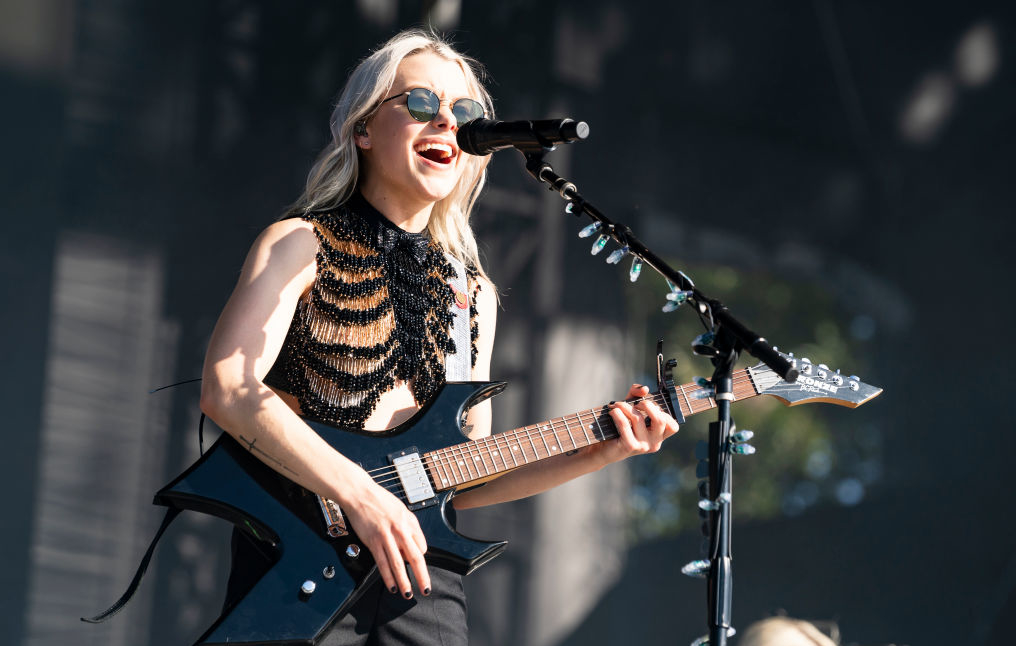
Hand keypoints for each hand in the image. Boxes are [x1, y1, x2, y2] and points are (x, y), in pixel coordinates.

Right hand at [340, 474, 430, 598]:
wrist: (360, 494)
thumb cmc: (379, 500)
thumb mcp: (402, 509)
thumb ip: (409, 527)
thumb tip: (413, 545)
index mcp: (409, 522)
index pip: (422, 546)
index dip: (421, 559)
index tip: (418, 566)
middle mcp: (400, 530)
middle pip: (415, 558)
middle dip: (421, 576)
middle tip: (425, 589)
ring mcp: (386, 537)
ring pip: (398, 564)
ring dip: (404, 581)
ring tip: (407, 593)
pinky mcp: (373, 541)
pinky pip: (382, 563)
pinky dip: (387, 577)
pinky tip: (391, 585)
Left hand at [592, 384, 679, 466]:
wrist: (602, 448)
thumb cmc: (619, 426)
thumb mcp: (631, 407)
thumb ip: (637, 394)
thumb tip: (644, 389)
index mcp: (659, 436)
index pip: (673, 426)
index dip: (663, 412)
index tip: (650, 407)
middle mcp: (654, 443)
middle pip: (660, 420)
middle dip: (647, 405)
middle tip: (635, 404)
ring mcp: (643, 446)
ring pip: (638, 419)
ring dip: (625, 407)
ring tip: (617, 405)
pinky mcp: (630, 446)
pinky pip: (625, 424)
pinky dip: (618, 414)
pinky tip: (612, 412)